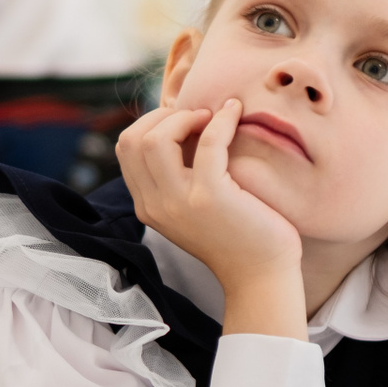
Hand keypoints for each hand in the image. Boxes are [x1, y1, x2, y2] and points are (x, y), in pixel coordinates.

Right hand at [115, 99, 304, 337]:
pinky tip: (236, 113)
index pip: (126, 148)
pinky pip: (207, 142)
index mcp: (147, 206)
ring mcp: (179, 202)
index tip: (184, 121)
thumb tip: (179, 123)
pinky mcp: (210, 197)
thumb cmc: (237, 234)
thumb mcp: (191, 206)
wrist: (261, 273)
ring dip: (186, 116)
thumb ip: (176, 177)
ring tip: (212, 116)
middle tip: (198, 115)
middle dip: (164, 115)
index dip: (152, 123)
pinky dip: (222, 120)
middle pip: (134, 139)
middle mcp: (155, 205)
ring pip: (156, 139)